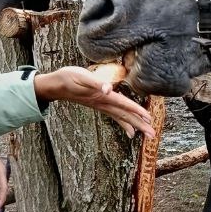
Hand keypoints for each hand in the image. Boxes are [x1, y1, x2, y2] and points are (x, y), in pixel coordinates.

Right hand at [32, 66, 156, 138]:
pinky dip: (124, 123)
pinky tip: (131, 132)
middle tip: (153, 135)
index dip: (136, 110)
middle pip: (125, 115)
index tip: (148, 117)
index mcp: (102, 96)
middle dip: (140, 124)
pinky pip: (115, 116)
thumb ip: (96, 82)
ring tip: (148, 134)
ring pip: (122, 117)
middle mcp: (104, 104)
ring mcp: (102, 106)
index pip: (123, 104)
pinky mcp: (100, 105)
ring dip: (136, 126)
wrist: (57, 85)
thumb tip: (108, 89)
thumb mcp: (82, 76)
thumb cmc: (69, 77)